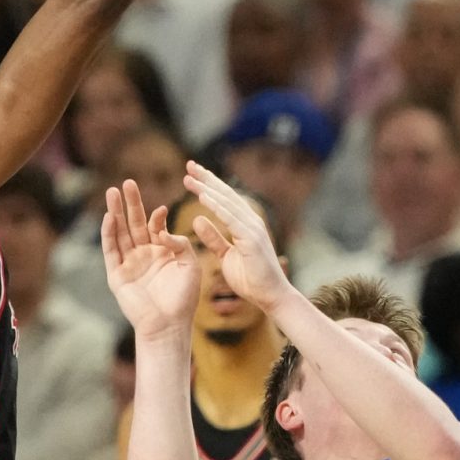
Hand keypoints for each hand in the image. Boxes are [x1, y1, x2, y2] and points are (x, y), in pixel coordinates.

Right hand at [100, 179, 200, 338]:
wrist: (169, 324)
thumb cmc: (184, 298)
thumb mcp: (190, 264)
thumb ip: (180, 242)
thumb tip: (164, 229)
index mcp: (161, 252)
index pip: (155, 227)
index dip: (157, 216)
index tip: (161, 208)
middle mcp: (143, 255)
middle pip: (135, 224)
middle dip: (131, 203)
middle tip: (127, 182)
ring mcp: (128, 264)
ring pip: (120, 233)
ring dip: (116, 212)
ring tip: (112, 192)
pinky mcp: (117, 275)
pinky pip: (111, 251)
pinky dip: (109, 234)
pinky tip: (109, 218)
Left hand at [182, 160, 292, 313]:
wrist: (271, 296)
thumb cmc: (251, 278)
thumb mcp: (225, 255)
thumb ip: (213, 237)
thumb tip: (197, 219)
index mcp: (244, 224)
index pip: (224, 200)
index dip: (209, 185)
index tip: (192, 174)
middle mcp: (251, 220)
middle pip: (226, 194)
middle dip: (206, 179)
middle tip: (189, 164)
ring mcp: (253, 228)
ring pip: (227, 202)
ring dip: (207, 188)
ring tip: (190, 177)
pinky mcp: (251, 238)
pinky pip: (230, 218)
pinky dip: (217, 205)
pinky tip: (203, 196)